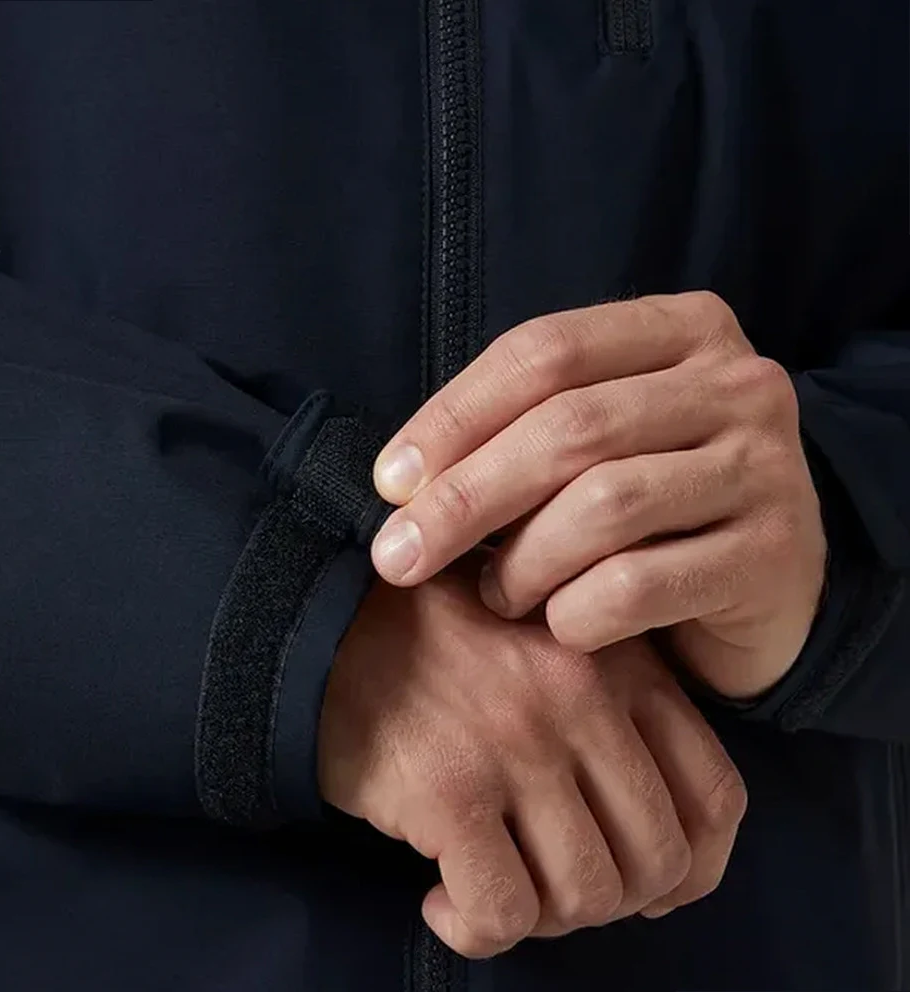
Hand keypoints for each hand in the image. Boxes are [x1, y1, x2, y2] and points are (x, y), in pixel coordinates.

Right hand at [319, 559, 746, 958]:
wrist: (329, 627)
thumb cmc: (443, 646)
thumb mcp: (552, 646)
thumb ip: (615, 714)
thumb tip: (662, 856)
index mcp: (620, 663)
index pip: (716, 796)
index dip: (695, 866)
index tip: (645, 886)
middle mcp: (581, 700)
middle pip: (657, 861)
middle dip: (610, 901)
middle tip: (549, 886)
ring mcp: (517, 745)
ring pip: (585, 897)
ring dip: (543, 919)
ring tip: (495, 887)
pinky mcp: (450, 791)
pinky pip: (503, 913)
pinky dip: (477, 930)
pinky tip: (443, 899)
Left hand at [369, 292, 826, 697]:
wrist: (771, 580)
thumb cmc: (657, 502)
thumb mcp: (599, 442)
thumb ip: (522, 433)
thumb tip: (404, 482)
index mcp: (684, 330)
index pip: (545, 351)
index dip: (453, 416)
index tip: (390, 481)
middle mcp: (739, 383)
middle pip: (569, 428)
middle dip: (465, 498)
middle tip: (400, 555)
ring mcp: (767, 467)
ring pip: (604, 506)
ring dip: (522, 562)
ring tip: (496, 593)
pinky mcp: (774, 556)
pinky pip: (640, 585)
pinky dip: (575, 613)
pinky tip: (558, 624)